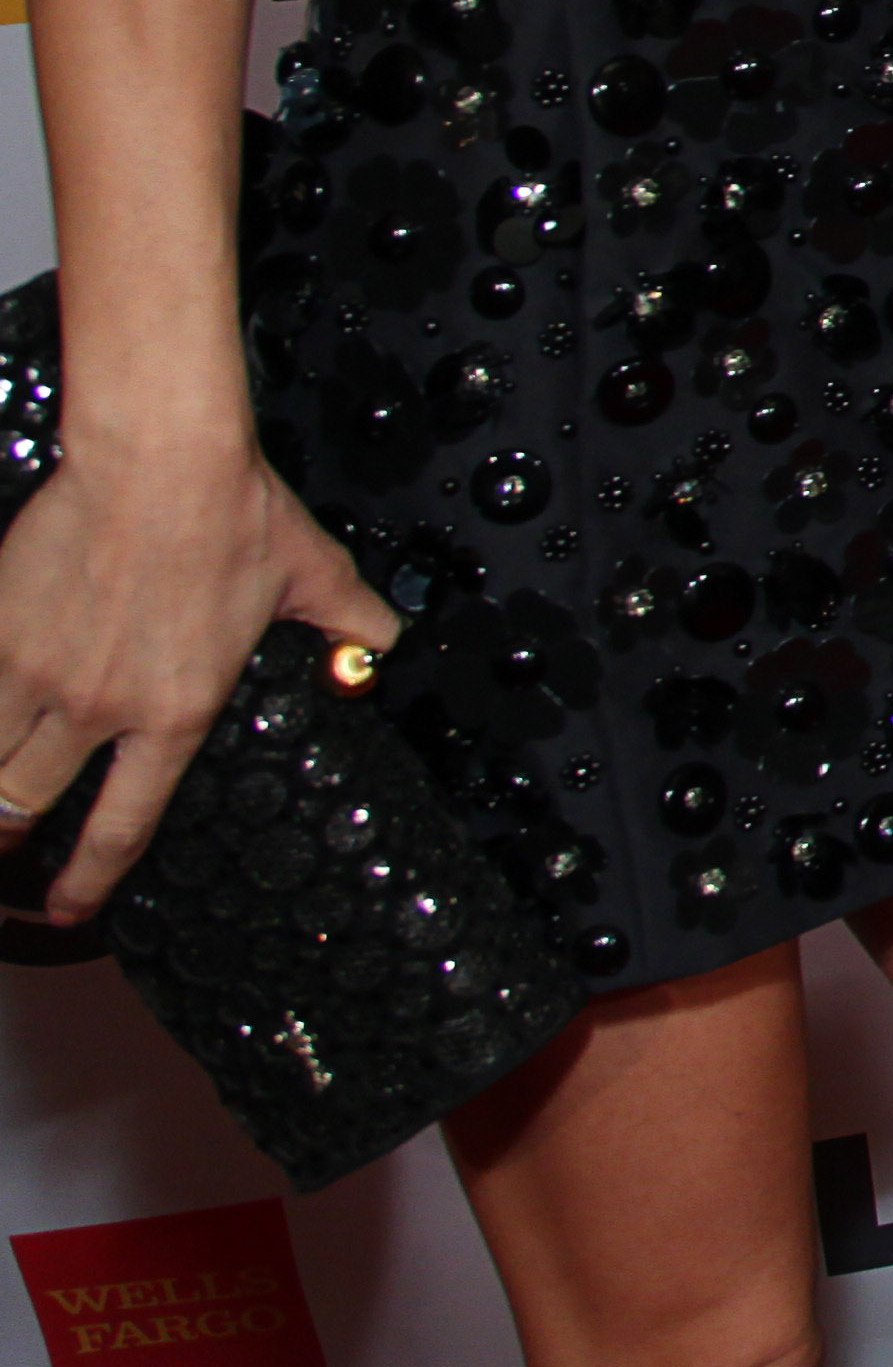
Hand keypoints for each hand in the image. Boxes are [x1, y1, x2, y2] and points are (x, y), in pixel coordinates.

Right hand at [0, 440, 396, 922]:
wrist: (158, 460)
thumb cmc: (235, 513)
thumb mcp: (315, 577)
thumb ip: (350, 626)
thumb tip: (381, 649)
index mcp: (175, 712)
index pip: (123, 824)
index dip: (89, 879)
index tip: (67, 906)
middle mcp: (100, 707)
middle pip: (24, 806)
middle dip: (7, 844)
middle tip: (5, 854)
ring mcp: (37, 673)